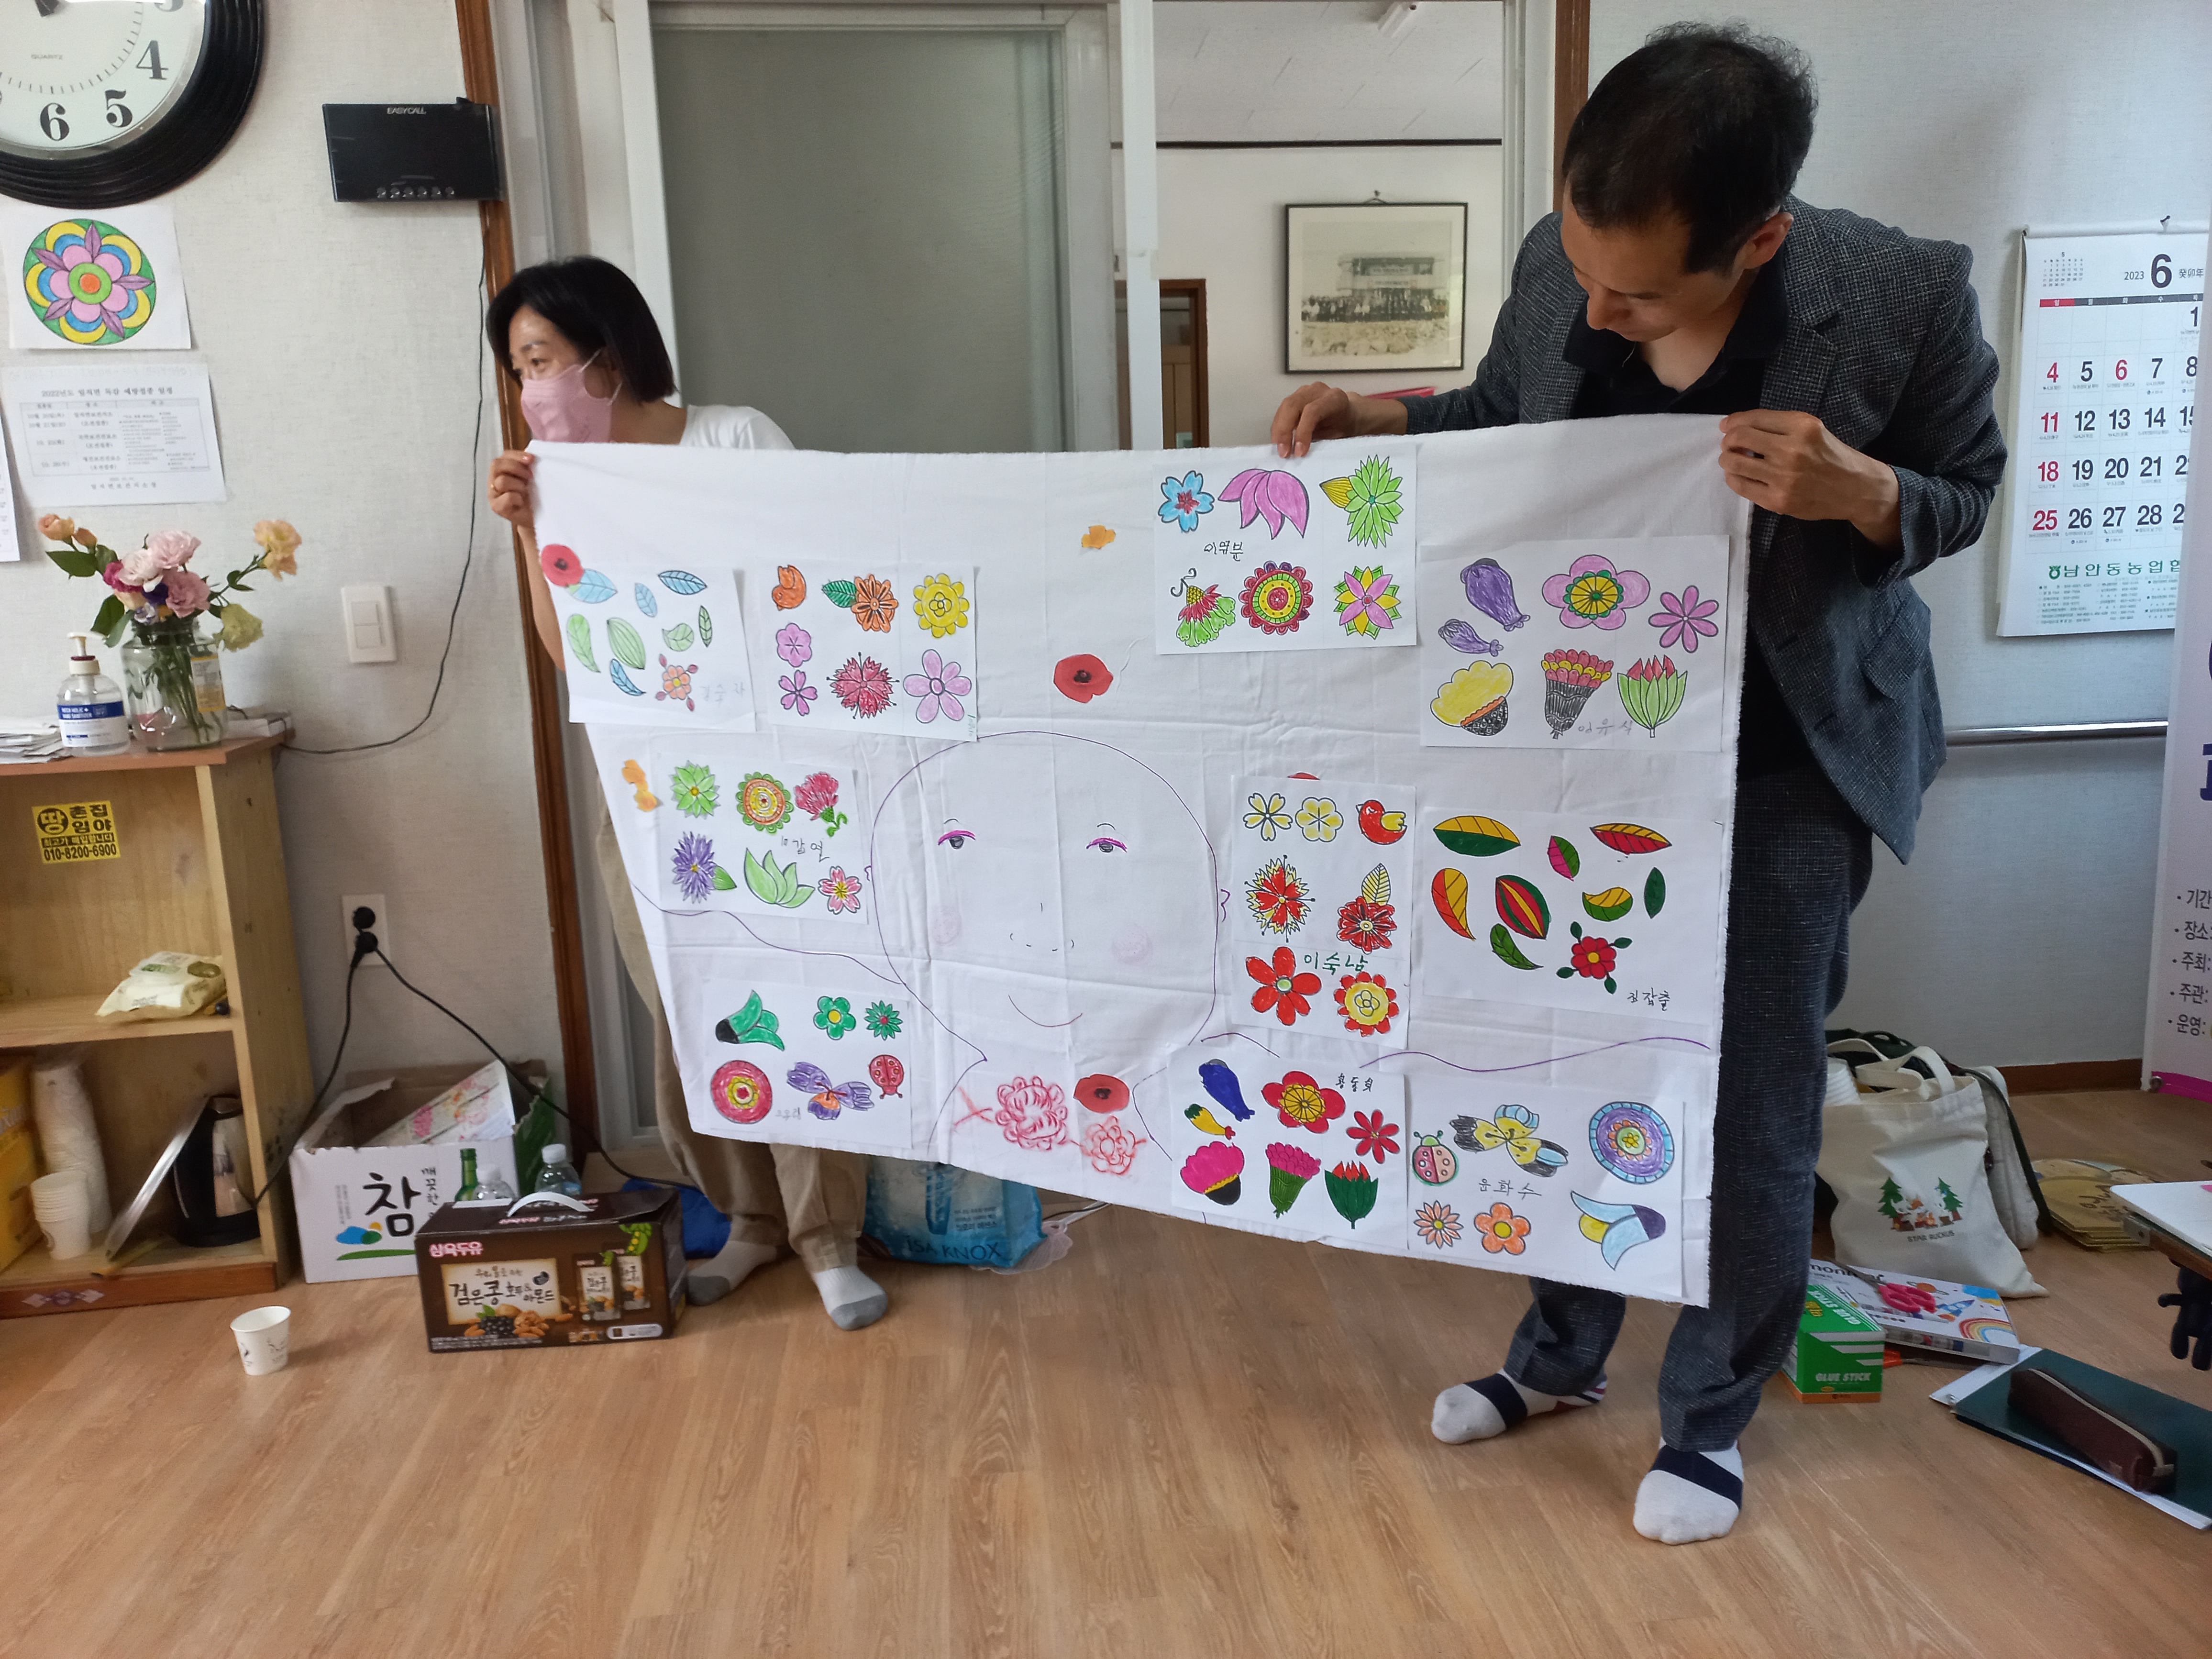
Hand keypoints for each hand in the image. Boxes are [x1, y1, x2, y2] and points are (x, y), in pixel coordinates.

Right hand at [488, 448, 535, 531]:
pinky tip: (521, 502)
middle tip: (530, 476)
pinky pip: (506, 497)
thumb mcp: (532, 478)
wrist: (534, 518)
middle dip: (516, 467)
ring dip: (518, 485)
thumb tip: (532, 455)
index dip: (517, 455)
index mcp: (502, 470)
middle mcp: (494, 479)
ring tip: (526, 491)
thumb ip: (528, 466)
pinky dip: (517, 498)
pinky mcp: (496, 506)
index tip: (532, 459)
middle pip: (496, 465)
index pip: (504, 456)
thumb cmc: (532, 497)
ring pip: (501, 481)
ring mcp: (493, 493)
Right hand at [1270, 382, 1407, 457]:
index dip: (1302, 432)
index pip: (1312, 411)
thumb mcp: (1339, 437)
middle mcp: (1318, 390)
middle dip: (1284, 431)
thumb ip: (1322, 443)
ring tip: (1278, 450)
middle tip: (1283, 453)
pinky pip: (1282, 412)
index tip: (1299, 453)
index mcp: (1334, 399)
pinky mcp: (1296, 397)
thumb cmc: (1345, 427)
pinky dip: (1279, 428)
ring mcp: (1305, 391)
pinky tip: (1279, 443)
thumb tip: (1301, 457)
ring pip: (1284, 407)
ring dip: (1278, 430)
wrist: (1349, 415)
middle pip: (1293, 405)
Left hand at [1718, 410, 1900, 548]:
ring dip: (1727, 459)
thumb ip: (1778, 425)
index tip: (1726, 426)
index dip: (1733, 421)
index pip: (1752, 419)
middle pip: (1738, 438)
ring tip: (1734, 459)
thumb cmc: (1831, 456)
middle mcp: (1791, 450)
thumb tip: (1733, 425)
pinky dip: (1734, 478)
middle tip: (1730, 444)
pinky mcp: (1778, 500)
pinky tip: (1741, 475)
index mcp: (1802, 426)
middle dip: (1728, 440)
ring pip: (1734, 463)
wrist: (1855, 489)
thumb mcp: (1812, 430)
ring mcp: (1783, 477)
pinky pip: (1741, 486)